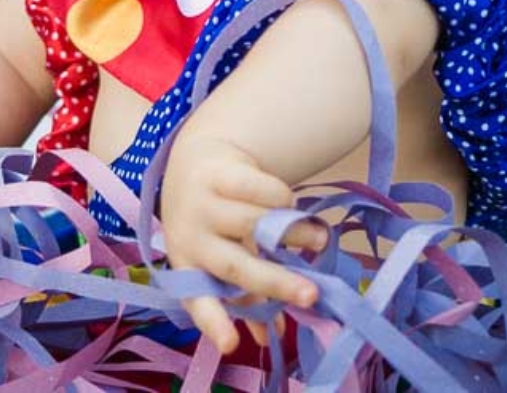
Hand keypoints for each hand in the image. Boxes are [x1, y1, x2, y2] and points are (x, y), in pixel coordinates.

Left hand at [159, 133, 327, 353]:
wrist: (192, 162)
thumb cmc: (213, 222)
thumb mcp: (221, 256)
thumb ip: (248, 294)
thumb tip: (274, 335)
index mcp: (187, 266)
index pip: (197, 300)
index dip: (214, 323)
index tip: (233, 345)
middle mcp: (189, 236)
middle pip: (235, 266)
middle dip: (275, 283)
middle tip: (312, 295)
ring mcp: (201, 202)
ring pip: (253, 223)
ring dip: (292, 234)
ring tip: (319, 240)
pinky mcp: (218, 172)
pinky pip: (258, 189)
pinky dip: (281, 198)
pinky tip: (290, 203)